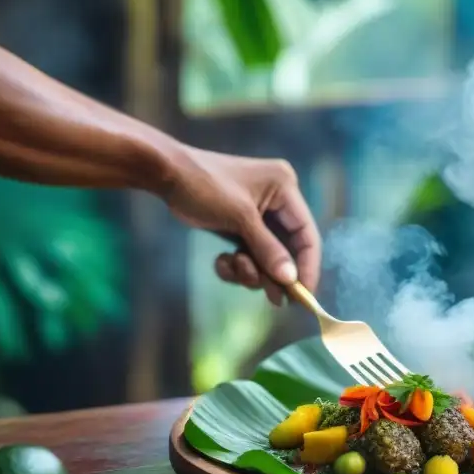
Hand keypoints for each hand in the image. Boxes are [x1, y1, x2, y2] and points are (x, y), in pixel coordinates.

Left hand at [163, 147, 320, 304]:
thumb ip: (267, 250)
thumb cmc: (205, 186)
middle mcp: (276, 200)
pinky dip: (236, 264)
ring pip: (266, 256)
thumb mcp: (240, 218)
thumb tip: (291, 280)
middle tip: (272, 299)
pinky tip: (221, 261)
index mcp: (285, 188)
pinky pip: (248, 254)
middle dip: (273, 272)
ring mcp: (257, 214)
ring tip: (232, 266)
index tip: (304, 296)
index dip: (308, 266)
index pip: (306, 234)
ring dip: (250, 269)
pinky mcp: (240, 225)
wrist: (165, 174)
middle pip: (287, 249)